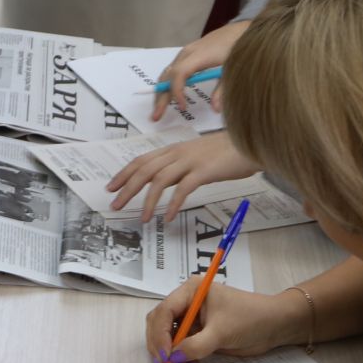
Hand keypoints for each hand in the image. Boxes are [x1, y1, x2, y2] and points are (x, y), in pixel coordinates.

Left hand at [107, 134, 260, 222]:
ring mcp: (191, 160)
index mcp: (174, 149)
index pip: (142, 160)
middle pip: (145, 169)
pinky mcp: (205, 170)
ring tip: (142, 218)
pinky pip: (184, 188)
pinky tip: (169, 217)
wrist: (252, 143)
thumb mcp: (197, 156)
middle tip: (115, 204)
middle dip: (127, 188)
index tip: (111, 186)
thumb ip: (179, 166)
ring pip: (160, 179)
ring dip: (148, 200)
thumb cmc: (227, 152)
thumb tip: (162, 181)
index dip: (124, 173)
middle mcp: (178, 152)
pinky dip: (174, 204)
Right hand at [144, 278, 303, 362]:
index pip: (165, 311)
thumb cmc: (249, 319)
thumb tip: (172, 359)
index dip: (160, 334)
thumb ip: (195, 346)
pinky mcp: (198, 332)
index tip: (165, 355)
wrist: (274, 326)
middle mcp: (187, 301)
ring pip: (168, 336)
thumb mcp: (221, 332)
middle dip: (161, 345)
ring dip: (171, 354)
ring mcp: (192, 317)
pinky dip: (182, 357)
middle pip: (160, 323)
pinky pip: (181, 345)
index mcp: (190, 291)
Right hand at [149, 20, 250, 121]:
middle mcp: (186, 54)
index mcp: (198, 56)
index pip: (179, 74)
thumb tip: (215, 109)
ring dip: (162, 92)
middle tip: (156, 117)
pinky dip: (168, 84)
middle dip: (161, 97)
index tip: (184, 108)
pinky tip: (169, 96)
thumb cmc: (237, 49)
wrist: (239, 30)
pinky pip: (172, 71)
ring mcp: (185, 53)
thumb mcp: (233, 70)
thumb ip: (222, 89)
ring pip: (167, 73)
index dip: (177, 92)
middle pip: (167, 76)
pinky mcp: (187, 55)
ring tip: (159, 110)